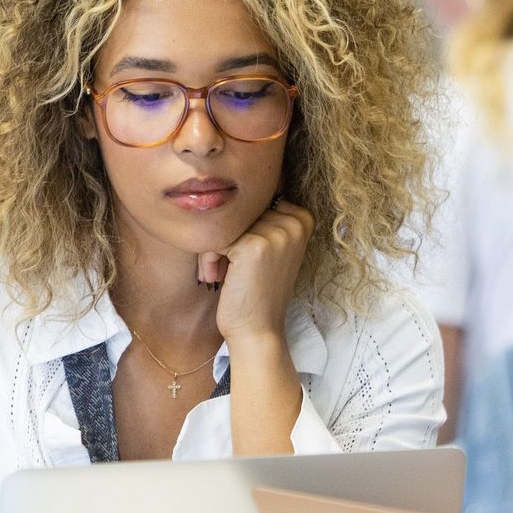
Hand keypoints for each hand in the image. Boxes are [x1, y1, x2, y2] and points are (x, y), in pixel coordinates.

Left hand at [202, 198, 314, 349]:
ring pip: (225, 223)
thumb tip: (232, 183)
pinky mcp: (253, 245)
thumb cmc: (258, 290)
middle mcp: (294, 221)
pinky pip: (215, 238)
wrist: (258, 329)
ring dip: (215, 250)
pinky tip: (218, 278)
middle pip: (239, 210)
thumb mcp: (271, 248)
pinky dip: (208, 259)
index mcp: (303, 217)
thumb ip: (265, 217)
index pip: (255, 202)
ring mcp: (276, 232)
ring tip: (225, 274)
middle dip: (227, 238)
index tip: (245, 256)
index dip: (242, 228)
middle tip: (231, 268)